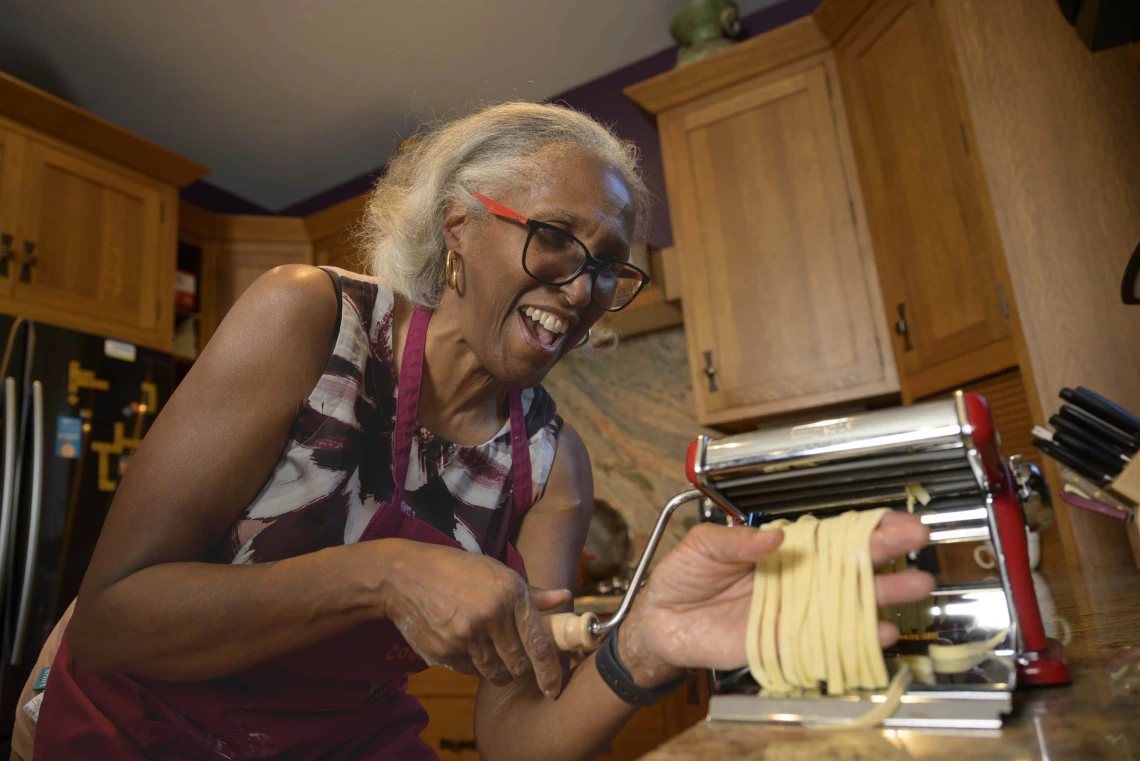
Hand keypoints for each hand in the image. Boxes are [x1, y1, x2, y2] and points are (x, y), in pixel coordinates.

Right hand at [378, 540, 569, 696]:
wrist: (406, 576)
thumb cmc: (457, 571)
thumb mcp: (497, 573)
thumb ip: (532, 594)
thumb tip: (564, 597)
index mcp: (510, 593)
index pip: (538, 643)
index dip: (550, 671)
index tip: (555, 689)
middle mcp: (490, 616)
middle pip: (518, 665)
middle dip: (522, 670)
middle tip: (518, 664)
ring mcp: (465, 636)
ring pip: (494, 674)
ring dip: (498, 671)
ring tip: (489, 651)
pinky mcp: (444, 652)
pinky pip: (470, 672)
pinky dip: (474, 666)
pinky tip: (466, 645)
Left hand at [618, 512, 933, 685]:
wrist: (662, 619)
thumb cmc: (684, 575)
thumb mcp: (703, 546)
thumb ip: (736, 540)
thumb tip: (774, 537)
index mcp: (781, 548)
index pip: (829, 534)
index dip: (862, 526)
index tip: (892, 518)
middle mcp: (796, 578)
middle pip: (847, 564)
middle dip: (884, 551)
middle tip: (917, 539)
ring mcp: (795, 611)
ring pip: (846, 602)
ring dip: (882, 594)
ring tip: (915, 585)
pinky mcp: (786, 642)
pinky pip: (826, 641)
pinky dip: (857, 637)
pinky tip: (881, 630)